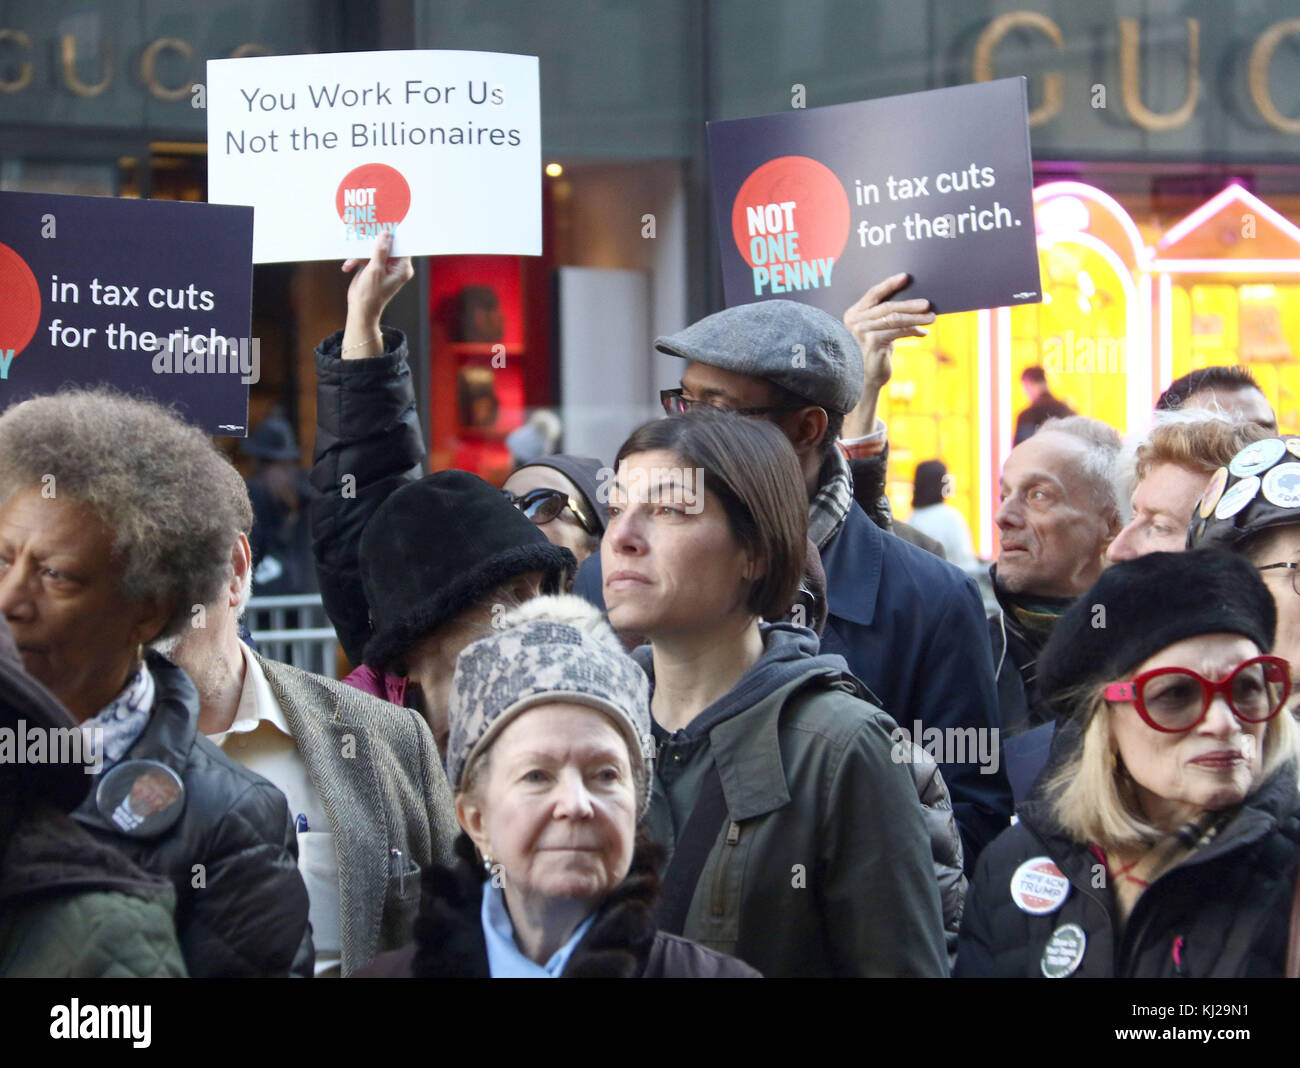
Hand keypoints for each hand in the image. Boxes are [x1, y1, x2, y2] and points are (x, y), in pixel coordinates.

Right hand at [340, 232, 413, 357]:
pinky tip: (348, 267)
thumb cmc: (371, 294)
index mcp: (402, 268)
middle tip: (364, 232)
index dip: (393, 235)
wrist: (359, 309)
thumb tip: (386, 234)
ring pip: (373, 250)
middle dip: (372, 243)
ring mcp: (384, 267)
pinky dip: (356, 260)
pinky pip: (365, 256)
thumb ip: (381, 251)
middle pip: (386, 246)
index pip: (401, 246)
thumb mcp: (375, 269)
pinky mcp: (373, 267)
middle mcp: (395, 266)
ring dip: (360, 254)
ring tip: (352, 260)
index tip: (385, 223)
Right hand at [843, 273, 933, 386]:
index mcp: (853, 314)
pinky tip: (923, 333)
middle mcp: (855, 321)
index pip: (873, 294)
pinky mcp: (873, 342)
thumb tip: (913, 306)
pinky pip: (898, 332)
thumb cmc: (871, 355)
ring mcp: (862, 332)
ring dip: (916, 318)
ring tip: (931, 317)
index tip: (905, 277)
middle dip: (910, 304)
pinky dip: (913, 331)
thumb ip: (885, 319)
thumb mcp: (876, 333)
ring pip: (895, 319)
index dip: (889, 285)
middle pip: (888, 306)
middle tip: (928, 303)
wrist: (862, 381)